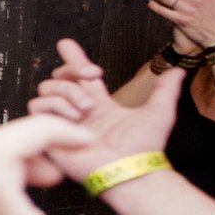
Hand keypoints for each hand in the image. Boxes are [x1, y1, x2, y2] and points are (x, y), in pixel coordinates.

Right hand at [24, 37, 178, 182]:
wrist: (130, 169)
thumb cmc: (145, 147)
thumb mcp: (159, 112)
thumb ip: (165, 90)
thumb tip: (178, 72)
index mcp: (99, 105)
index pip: (79, 76)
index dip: (72, 58)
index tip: (66, 45)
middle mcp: (78, 112)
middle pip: (59, 78)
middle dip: (72, 70)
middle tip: (92, 76)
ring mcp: (63, 122)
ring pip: (46, 89)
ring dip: (67, 91)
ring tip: (87, 108)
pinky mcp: (51, 134)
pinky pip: (37, 108)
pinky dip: (54, 106)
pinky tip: (74, 116)